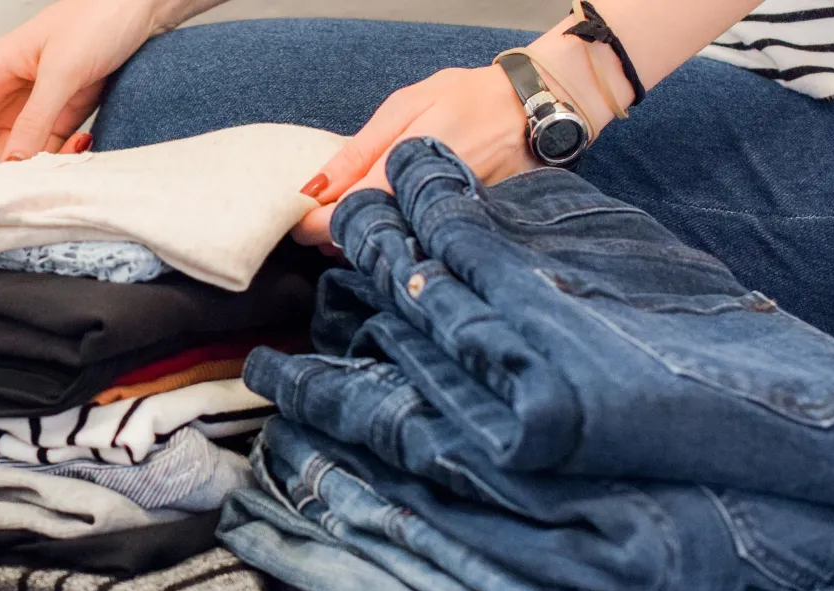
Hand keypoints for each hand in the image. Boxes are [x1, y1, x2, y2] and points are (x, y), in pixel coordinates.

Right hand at [0, 0, 162, 161]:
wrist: (139, 9)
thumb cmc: (97, 17)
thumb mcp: (63, 70)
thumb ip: (36, 118)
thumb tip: (11, 163)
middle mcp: (6, 90)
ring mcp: (32, 105)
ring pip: (12, 152)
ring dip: (26, 170)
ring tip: (46, 177)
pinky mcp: (61, 116)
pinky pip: (46, 150)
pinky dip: (56, 159)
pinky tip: (76, 151)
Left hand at [292, 66, 542, 247]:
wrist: (535, 109)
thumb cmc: (468, 99)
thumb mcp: (404, 108)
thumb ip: (357, 152)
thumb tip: (314, 188)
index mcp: (401, 173)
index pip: (340, 219)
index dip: (311, 225)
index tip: (298, 219)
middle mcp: (422, 207)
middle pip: (363, 243)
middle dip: (335, 236)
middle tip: (323, 218)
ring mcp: (443, 224)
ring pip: (390, 249)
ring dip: (366, 239)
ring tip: (357, 215)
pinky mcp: (460, 232)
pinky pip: (418, 245)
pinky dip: (397, 238)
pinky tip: (391, 221)